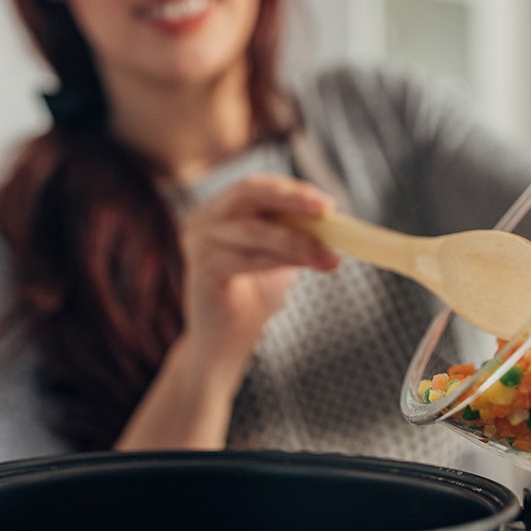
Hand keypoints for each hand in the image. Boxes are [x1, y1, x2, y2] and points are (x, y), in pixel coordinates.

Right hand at [115, 174, 338, 450]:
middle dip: (292, 201)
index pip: (258, 188)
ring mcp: (197, 241)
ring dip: (297, 242)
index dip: (293, 191)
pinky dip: (280, 261)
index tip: (328, 204)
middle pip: (249, 194)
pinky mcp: (199, 268)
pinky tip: (306, 265)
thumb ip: (296, 233)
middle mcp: (203, 218)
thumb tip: (333, 219)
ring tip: (328, 257)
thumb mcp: (280, 256)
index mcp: (221, 209)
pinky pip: (247, 259)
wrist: (225, 343)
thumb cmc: (253, 297)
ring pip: (255, 231)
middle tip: (326, 213)